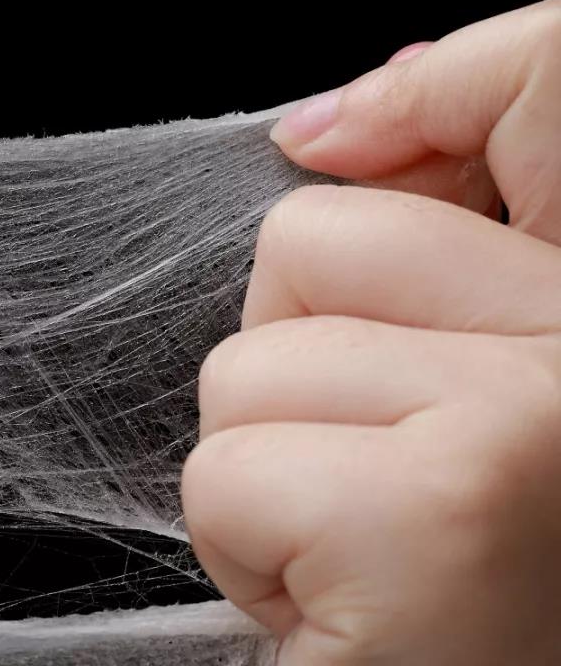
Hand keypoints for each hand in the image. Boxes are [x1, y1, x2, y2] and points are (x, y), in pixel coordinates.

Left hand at [182, 0, 560, 663]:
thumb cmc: (444, 600)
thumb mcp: (446, 412)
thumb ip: (408, 285)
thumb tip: (317, 133)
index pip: (363, 205)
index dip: (312, 297)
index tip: (343, 394)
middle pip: (297, 248)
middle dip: (280, 386)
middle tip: (355, 498)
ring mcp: (522, 425)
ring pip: (244, 369)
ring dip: (261, 483)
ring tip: (350, 559)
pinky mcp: (433, 516)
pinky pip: (224, 476)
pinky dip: (242, 556)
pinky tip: (334, 612)